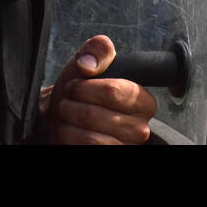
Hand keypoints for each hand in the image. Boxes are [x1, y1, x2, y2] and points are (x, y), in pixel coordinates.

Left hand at [42, 36, 157, 143]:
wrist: (62, 116)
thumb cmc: (80, 90)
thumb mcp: (89, 61)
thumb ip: (97, 49)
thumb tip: (90, 64)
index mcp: (143, 101)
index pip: (113, 91)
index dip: (85, 88)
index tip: (75, 86)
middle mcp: (140, 128)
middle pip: (95, 114)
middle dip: (71, 105)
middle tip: (67, 102)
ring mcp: (125, 146)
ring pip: (89, 136)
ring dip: (68, 123)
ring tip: (66, 116)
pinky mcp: (110, 156)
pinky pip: (85, 148)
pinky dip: (67, 137)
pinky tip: (67, 131)